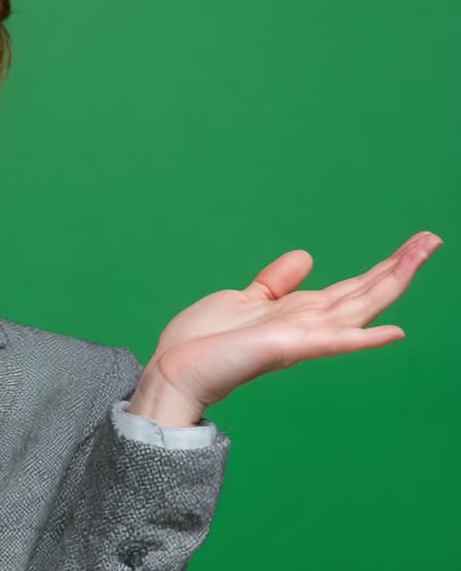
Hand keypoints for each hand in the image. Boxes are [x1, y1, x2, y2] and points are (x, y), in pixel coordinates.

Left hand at [127, 230, 442, 425]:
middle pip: (364, 292)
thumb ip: (277, 282)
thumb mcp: (244, 299)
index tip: (416, 243)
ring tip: (420, 257)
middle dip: (399, 266)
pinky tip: (392, 330)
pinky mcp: (284, 347)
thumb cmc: (204, 341)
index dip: (384, 266)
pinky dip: (361, 337)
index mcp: (299, 312)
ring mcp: (300, 337)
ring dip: (389, 283)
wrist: (175, 370)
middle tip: (433, 239)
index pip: (352, 287)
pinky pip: (329, 342)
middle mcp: (307, 324)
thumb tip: (306, 257)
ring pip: (356, 307)